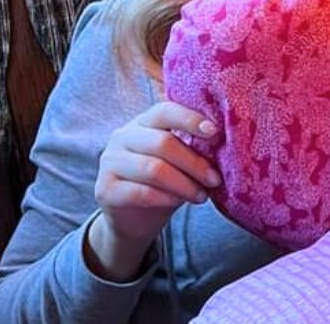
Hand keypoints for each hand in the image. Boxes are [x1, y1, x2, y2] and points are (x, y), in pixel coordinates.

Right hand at [85, 101, 219, 280]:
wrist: (134, 219)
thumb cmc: (164, 181)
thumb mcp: (179, 160)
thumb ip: (192, 147)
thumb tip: (225, 143)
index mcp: (143, 121)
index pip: (165, 111)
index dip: (190, 119)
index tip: (214, 132)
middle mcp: (123, 136)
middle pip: (162, 143)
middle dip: (194, 162)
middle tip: (215, 179)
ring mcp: (110, 161)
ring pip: (153, 169)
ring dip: (184, 184)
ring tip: (202, 195)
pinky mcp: (104, 189)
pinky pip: (139, 192)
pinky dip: (164, 198)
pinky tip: (179, 202)